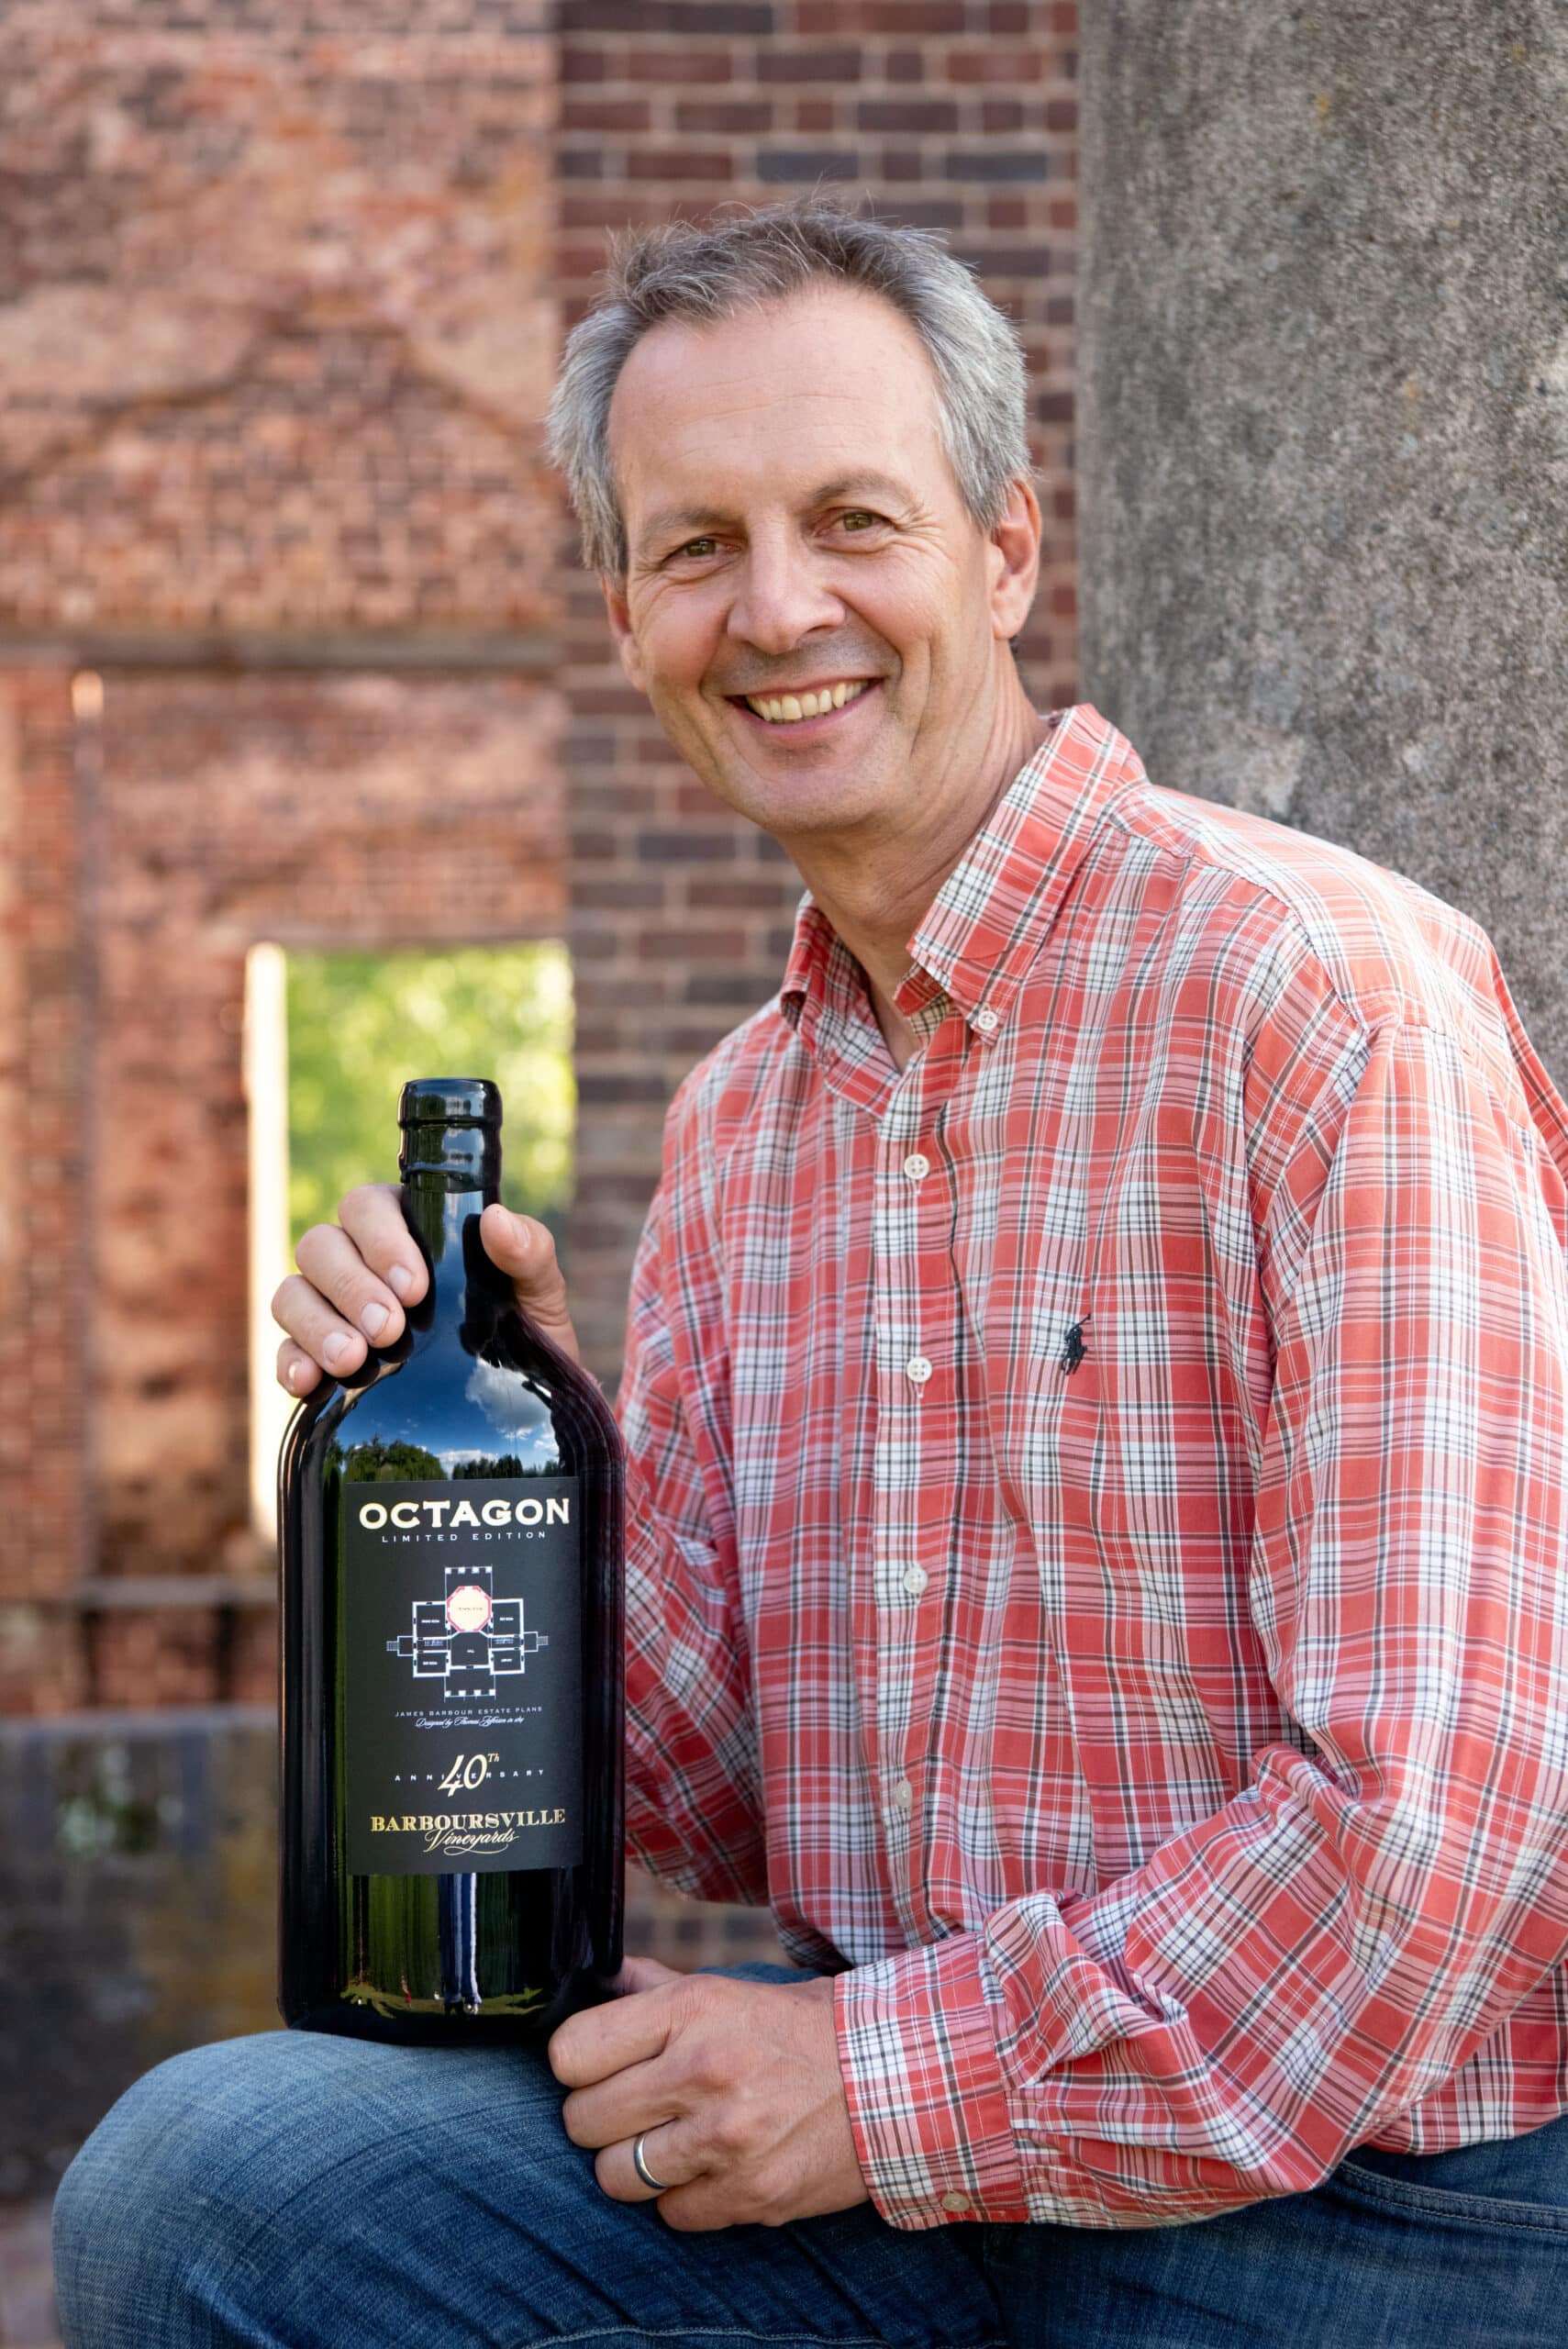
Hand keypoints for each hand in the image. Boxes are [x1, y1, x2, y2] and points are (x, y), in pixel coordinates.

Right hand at [272, 1186, 579, 1394]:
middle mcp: (359, 1262)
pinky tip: (310, 1383)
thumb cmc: (524, 1332)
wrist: (516, 1407)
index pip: (366, 1206)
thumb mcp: (538, 1294)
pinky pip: (284, 1351)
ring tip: (353, 1359)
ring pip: (292, 1294)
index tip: (415, 1286)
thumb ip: (529, 1252)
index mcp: (406, 1229)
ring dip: (315, 1324)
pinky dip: (290, 1363)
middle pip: (320, 1247)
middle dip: (351, 1287)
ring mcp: (333, 1311)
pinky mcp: (319, 1360)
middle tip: (390, 1329)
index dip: (380, 1239)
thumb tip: (497, 1221)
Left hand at [549, 1956, 869, 2231]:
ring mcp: (725, 2140)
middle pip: (582, 2120)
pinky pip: (669, 2214)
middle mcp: (702, 2071)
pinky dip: (683, 2198)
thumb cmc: (808, 2029)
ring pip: (615, 2176)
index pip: (571, 2052)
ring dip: (635, 2164)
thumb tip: (600, 1979)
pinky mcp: (749, 2195)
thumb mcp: (733, 1988)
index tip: (598, 2067)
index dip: (578, 2064)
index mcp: (691, 2010)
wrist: (897, 2078)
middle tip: (635, 2108)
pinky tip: (713, 2168)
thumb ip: (659, 1989)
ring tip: (670, 2143)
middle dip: (600, 2117)